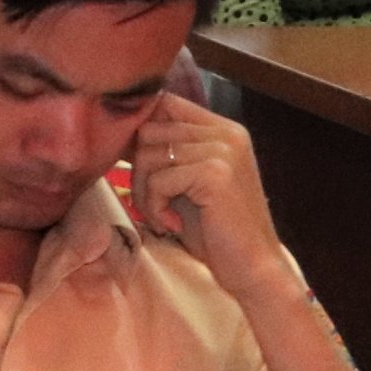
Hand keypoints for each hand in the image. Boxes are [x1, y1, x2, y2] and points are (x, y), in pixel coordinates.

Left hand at [124, 94, 295, 303]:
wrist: (253, 268)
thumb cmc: (214, 229)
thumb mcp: (186, 181)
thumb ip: (165, 150)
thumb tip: (117, 128)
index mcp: (222, 129)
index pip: (164, 102)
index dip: (138, 131)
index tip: (135, 164)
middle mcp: (226, 133)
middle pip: (148, 129)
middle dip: (138, 169)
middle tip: (152, 201)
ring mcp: (224, 151)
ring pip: (147, 154)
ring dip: (143, 192)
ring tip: (163, 215)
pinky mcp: (216, 174)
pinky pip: (157, 180)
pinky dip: (153, 206)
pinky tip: (171, 223)